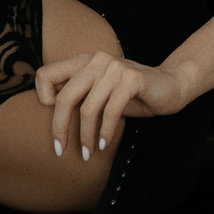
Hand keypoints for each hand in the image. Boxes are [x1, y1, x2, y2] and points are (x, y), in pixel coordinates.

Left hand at [34, 52, 201, 161]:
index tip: (54, 118)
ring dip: (86, 136)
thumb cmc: (131, 95)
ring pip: (88, 108)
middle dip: (60, 128)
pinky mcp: (132, 79)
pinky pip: (111, 111)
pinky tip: (104, 145)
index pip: (45, 74)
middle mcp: (96, 60)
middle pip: (65, 97)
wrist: (170, 86)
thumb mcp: (100, 93)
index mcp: (83, 61)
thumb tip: (51, 115)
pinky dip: (105, 132)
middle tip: (60, 150)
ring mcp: (114, 68)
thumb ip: (79, 96)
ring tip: (88, 153)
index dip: (43, 98)